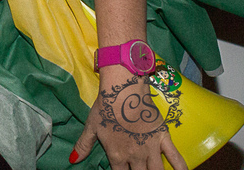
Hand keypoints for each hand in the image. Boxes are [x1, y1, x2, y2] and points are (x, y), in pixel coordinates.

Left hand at [71, 68, 186, 169]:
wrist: (123, 91)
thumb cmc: (105, 108)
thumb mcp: (91, 127)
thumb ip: (84, 145)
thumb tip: (73, 160)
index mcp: (116, 155)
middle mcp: (135, 156)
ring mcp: (151, 149)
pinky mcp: (164, 139)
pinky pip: (177, 159)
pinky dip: (182, 169)